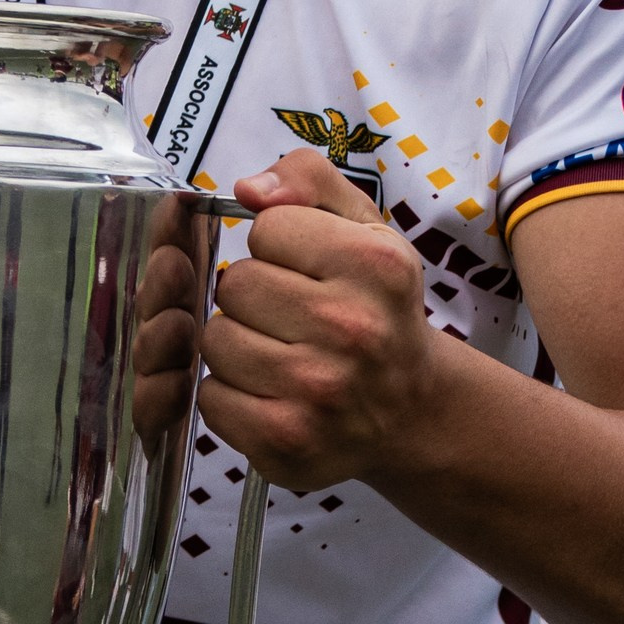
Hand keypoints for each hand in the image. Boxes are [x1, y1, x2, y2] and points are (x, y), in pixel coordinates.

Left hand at [200, 146, 440, 492]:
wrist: (411, 410)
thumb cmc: (378, 311)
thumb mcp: (366, 230)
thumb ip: (310, 181)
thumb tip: (248, 189)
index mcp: (374, 266)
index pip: (267, 228)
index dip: (279, 245)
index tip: (308, 270)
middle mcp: (351, 329)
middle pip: (234, 284)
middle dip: (253, 296)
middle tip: (291, 316)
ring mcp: (318, 391)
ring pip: (215, 340)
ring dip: (236, 344)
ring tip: (280, 353)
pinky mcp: (287, 442)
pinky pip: (211, 397)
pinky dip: (230, 394)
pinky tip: (271, 392)